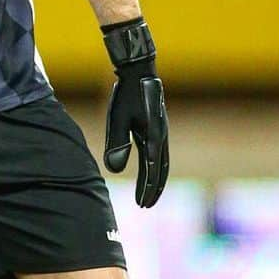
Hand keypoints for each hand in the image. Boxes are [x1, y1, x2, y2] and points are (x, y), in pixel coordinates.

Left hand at [101, 17, 169, 207]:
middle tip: (146, 205)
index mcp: (153, 138)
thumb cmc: (126, 96)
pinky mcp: (159, 127)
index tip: (141, 205)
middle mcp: (161, 137)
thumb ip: (117, 144)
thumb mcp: (117, 119)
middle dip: (154, 189)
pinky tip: (151, 170)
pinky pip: (162, 153)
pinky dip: (158, 167)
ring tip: (149, 193)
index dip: (146, 190)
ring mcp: (162, 132)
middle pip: (161, 171)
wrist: (139, 73)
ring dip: (157, 179)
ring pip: (164, 163)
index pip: (151, 172)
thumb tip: (114, 169)